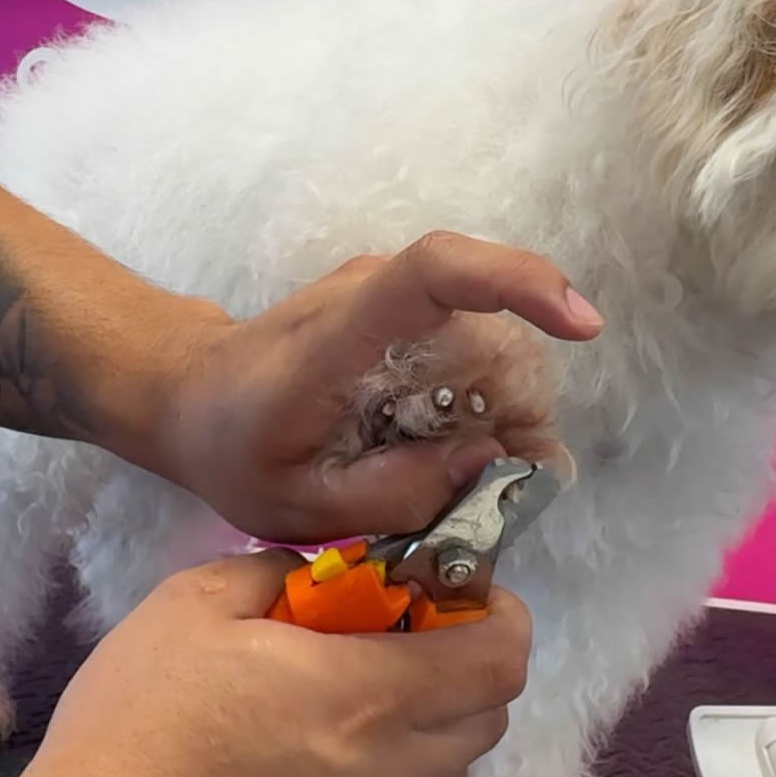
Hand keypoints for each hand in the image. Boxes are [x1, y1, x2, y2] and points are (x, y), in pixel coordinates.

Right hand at [22, 549, 531, 776]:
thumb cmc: (138, 721)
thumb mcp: (194, 602)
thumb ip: (275, 570)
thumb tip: (317, 573)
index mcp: (367, 695)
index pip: (500, 659)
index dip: (501, 614)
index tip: (456, 588)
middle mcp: (390, 771)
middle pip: (489, 715)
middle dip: (470, 661)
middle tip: (403, 627)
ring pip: (450, 766)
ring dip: (433, 716)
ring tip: (356, 685)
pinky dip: (395, 765)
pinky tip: (319, 745)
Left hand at [131, 232, 600, 540]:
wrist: (193, 395)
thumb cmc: (236, 450)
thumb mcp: (300, 505)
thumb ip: (391, 494)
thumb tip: (485, 463)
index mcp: (341, 334)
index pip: (435, 271)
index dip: (517, 281)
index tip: (582, 324)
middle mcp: (374, 292)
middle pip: (489, 328)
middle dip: (522, 406)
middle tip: (513, 482)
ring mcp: (389, 294)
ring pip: (492, 342)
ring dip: (506, 410)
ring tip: (477, 473)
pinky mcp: (401, 310)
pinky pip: (470, 347)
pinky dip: (485, 400)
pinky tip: (460, 447)